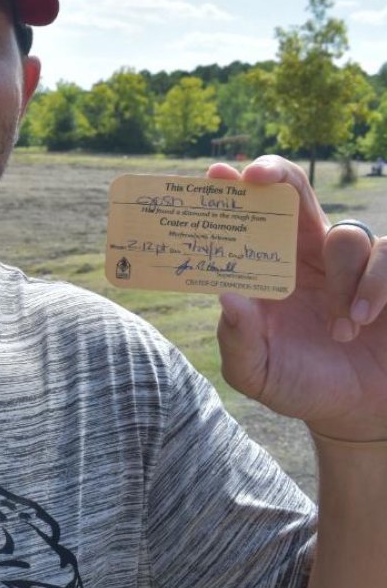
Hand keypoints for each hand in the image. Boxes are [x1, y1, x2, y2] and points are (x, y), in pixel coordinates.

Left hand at [210, 155, 386, 440]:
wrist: (356, 412)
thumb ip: (237, 339)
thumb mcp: (256, 372)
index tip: (217, 176)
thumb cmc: (300, 384)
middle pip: (294, 193)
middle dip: (276, 174)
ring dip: (342, 279)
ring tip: (342, 328)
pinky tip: (364, 320)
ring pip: (347, 236)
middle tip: (259, 178)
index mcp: (271, 268)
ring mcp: (355, 261)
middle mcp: (310, 254)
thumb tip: (225, 295)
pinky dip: (375, 284)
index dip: (234, 193)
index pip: (250, 218)